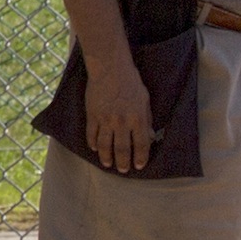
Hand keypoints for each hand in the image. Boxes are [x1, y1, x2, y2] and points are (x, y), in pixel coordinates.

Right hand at [84, 55, 152, 172]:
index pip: (141, 144)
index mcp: (138, 118)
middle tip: (123, 170)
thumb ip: (146, 119)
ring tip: (108, 164)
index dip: (141, 157)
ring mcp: (105, 120)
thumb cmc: (131, 83)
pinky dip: (93, 144)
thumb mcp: (145, 100)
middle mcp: (122, 122)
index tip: (139, 165)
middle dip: (123, 163)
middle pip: (122, 149)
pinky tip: (95, 149)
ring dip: (106, 158)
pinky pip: (92, 135)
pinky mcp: (92, 115)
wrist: (110, 69)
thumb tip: (149, 136)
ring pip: (105, 146)